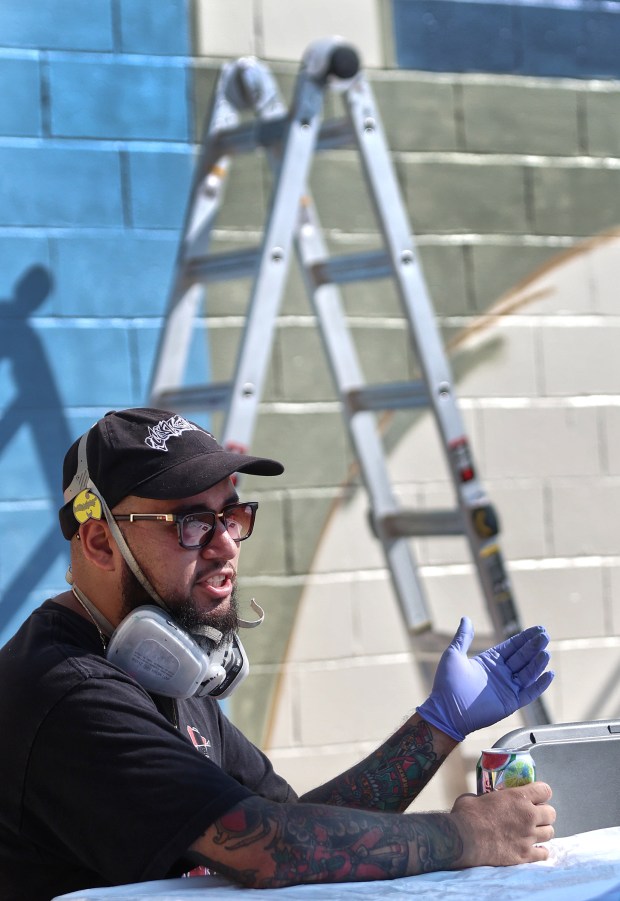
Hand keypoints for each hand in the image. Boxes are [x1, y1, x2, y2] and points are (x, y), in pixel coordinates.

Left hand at [416, 617, 553, 740]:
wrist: (446, 710)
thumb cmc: (447, 683)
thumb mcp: (454, 654)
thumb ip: (463, 637)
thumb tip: (466, 618)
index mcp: (490, 661)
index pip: (512, 646)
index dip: (525, 637)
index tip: (539, 629)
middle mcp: (501, 673)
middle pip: (523, 657)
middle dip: (534, 646)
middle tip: (545, 636)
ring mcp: (507, 687)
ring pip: (528, 673)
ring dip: (537, 663)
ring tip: (545, 652)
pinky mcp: (511, 703)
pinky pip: (529, 693)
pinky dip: (540, 685)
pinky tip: (548, 674)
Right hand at [450, 782, 555, 866]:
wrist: (464, 839)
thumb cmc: (467, 814)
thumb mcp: (478, 796)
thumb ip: (489, 797)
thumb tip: (485, 800)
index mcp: (518, 797)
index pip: (545, 790)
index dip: (541, 792)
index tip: (536, 796)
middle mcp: (528, 816)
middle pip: (551, 813)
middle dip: (544, 813)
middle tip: (533, 816)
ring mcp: (528, 837)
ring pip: (550, 833)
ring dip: (542, 831)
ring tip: (533, 832)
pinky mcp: (525, 855)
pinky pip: (544, 854)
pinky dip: (540, 851)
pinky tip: (533, 849)